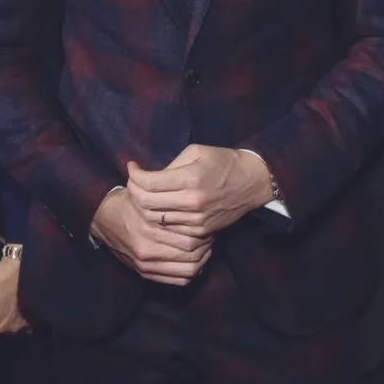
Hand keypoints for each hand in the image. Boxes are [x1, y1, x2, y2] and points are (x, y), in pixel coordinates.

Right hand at [90, 185, 212, 284]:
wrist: (103, 219)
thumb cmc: (129, 203)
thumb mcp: (145, 192)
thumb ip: (166, 194)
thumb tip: (193, 190)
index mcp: (149, 226)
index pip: (190, 236)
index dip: (204, 230)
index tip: (207, 221)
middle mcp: (147, 248)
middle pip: (192, 252)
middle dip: (206, 244)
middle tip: (210, 235)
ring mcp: (145, 264)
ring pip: (189, 269)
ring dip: (202, 259)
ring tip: (205, 248)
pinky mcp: (144, 273)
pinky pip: (178, 280)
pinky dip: (191, 272)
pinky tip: (194, 261)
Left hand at [126, 145, 272, 239]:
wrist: (250, 183)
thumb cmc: (222, 162)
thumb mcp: (196, 151)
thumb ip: (170, 165)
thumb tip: (146, 177)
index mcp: (191, 179)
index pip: (149, 183)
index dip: (134, 175)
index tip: (132, 167)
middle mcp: (193, 202)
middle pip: (146, 203)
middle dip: (133, 191)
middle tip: (133, 182)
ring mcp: (196, 221)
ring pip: (155, 219)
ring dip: (143, 207)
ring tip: (142, 194)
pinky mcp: (200, 232)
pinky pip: (169, 229)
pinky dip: (158, 219)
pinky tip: (158, 208)